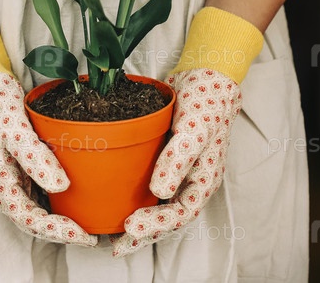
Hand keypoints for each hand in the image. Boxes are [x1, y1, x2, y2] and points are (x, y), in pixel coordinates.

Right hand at [0, 19, 96, 245]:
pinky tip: (74, 194)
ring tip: (88, 220)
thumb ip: (34, 158)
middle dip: (62, 231)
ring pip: (36, 205)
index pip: (30, 219)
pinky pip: (37, 187)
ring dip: (59, 217)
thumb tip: (60, 187)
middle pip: (34, 219)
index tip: (85, 235)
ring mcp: (11, 172)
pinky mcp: (18, 160)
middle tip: (93, 234)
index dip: (58, 232)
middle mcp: (5, 182)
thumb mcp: (13, 128)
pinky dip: (56, 196)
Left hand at [112, 68, 240, 255]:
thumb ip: (178, 159)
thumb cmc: (205, 100)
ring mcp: (176, 170)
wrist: (203, 74)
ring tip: (114, 233)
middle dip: (144, 233)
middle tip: (117, 245)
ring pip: (157, 204)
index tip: (131, 226)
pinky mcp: (163, 158)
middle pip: (168, 216)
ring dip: (138, 219)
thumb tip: (160, 192)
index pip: (182, 212)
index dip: (157, 224)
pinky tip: (116, 199)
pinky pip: (149, 184)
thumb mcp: (194, 128)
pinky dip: (135, 195)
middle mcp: (189, 179)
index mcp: (203, 178)